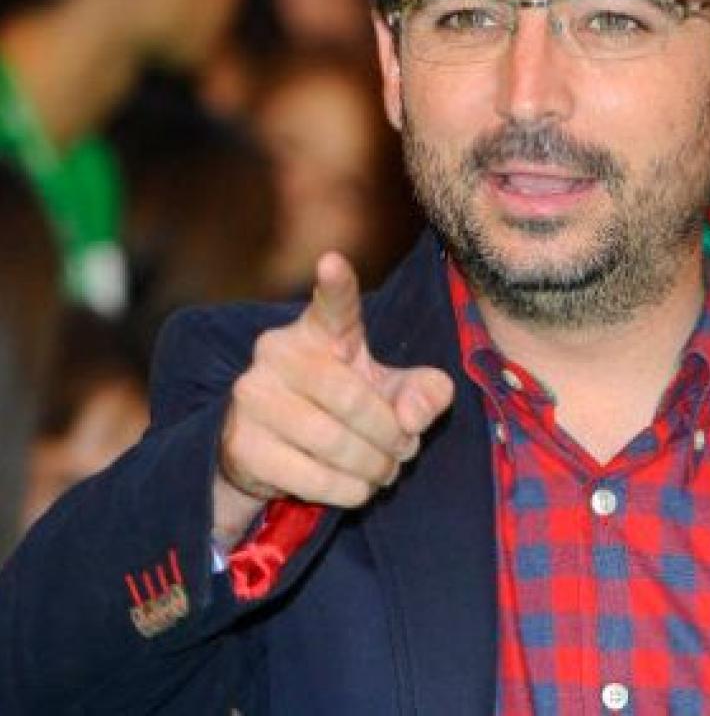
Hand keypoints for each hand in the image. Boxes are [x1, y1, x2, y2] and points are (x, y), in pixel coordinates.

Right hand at [213, 253, 454, 544]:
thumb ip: (425, 393)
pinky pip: (310, 476)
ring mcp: (253, 398)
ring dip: (372, 467)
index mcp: (319, 332)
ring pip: (332, 441)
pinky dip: (346, 490)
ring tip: (385, 472)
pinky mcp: (242, 444)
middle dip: (390, 435)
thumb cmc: (345, 407)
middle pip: (351, 398)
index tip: (333, 262)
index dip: (335, 286)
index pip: (332, 307)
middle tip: (405, 450)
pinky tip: (356, 488)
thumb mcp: (393, 393)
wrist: (275, 451)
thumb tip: (413, 418)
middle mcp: (277, 354)